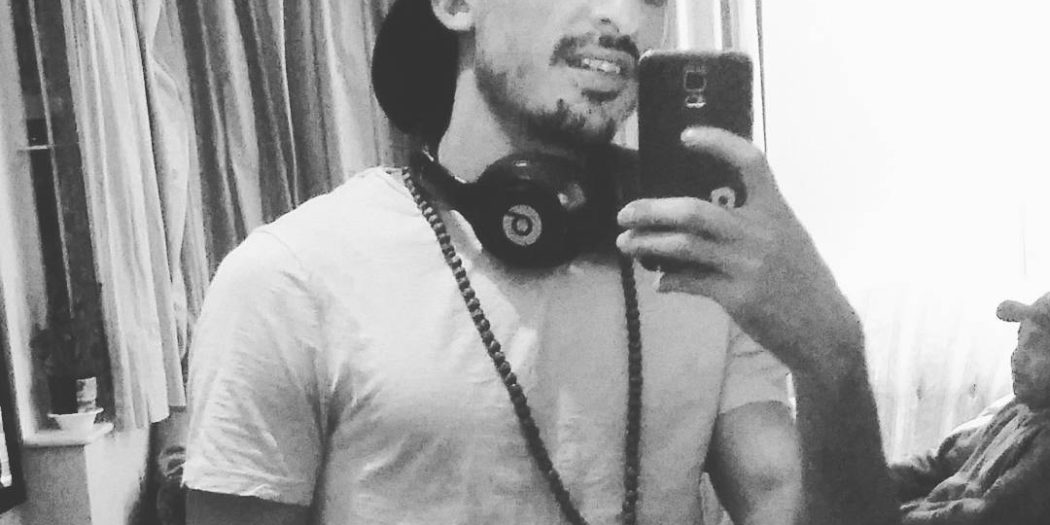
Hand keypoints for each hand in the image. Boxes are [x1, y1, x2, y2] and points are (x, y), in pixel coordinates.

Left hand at [616, 127, 863, 376]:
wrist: (825, 330)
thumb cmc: (801, 281)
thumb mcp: (787, 241)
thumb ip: (750, 225)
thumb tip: (695, 224)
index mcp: (777, 211)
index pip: (750, 162)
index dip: (718, 143)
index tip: (686, 135)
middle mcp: (761, 233)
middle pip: (694, 211)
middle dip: (652, 210)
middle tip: (625, 213)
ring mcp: (748, 266)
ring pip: (684, 246)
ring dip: (647, 244)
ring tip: (625, 244)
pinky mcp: (738, 297)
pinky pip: (691, 281)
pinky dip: (669, 280)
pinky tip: (660, 282)